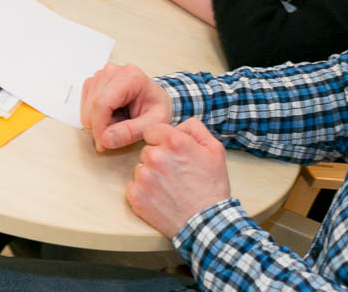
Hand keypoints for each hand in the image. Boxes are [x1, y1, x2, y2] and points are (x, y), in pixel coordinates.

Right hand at [80, 62, 172, 150]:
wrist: (156, 98)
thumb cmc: (157, 107)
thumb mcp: (154, 123)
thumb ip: (131, 132)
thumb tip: (106, 139)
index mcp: (130, 76)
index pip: (102, 103)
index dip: (99, 127)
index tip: (104, 144)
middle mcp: (113, 71)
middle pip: (92, 105)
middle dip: (100, 127)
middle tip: (118, 134)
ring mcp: (102, 75)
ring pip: (87, 106)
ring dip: (99, 122)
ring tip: (119, 122)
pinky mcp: (95, 82)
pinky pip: (85, 105)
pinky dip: (95, 116)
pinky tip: (111, 116)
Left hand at [127, 119, 230, 237]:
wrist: (207, 223)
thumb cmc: (212, 186)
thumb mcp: (214, 149)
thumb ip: (195, 128)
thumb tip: (178, 125)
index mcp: (173, 141)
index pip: (151, 130)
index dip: (160, 140)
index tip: (169, 152)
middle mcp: (155, 156)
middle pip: (146, 150)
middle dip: (157, 159)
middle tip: (174, 173)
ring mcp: (144, 177)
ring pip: (140, 168)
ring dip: (150, 175)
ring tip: (169, 187)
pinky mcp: (136, 196)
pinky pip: (133, 186)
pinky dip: (143, 191)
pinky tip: (160, 197)